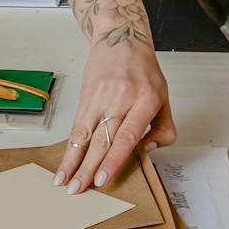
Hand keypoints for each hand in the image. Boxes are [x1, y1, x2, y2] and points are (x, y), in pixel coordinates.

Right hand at [56, 0, 176, 193]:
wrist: (120, 38)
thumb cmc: (144, 71)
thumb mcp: (164, 95)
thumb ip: (164, 126)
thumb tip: (148, 150)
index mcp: (146, 99)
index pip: (128, 135)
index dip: (115, 159)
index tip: (104, 179)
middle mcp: (122, 98)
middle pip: (104, 139)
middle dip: (90, 167)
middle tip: (80, 190)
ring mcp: (101, 97)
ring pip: (86, 135)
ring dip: (74, 162)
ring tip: (66, 184)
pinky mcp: (87, 96)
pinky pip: (77, 127)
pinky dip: (70, 149)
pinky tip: (63, 165)